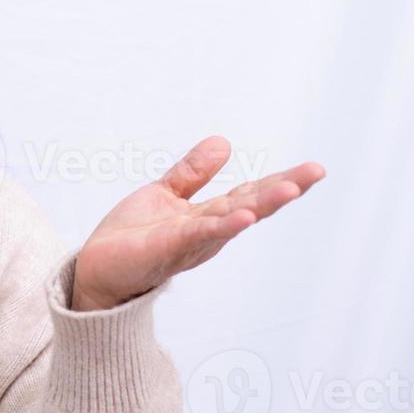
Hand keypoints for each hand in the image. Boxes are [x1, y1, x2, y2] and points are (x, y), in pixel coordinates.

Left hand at [70, 135, 324, 310]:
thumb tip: (224, 142)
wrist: (97, 270)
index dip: (280, 181)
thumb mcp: (165, 195)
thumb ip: (192, 173)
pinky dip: (221, 226)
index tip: (314, 169)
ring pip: (230, 220)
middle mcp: (207, 231)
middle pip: (250, 206)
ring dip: (260, 206)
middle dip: (282, 190)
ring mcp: (189, 241)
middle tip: (316, 172)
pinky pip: (197, 234)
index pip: (250, 195)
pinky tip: (242, 217)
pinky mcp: (166, 248)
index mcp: (208, 216)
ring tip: (290, 189)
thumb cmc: (132, 237)